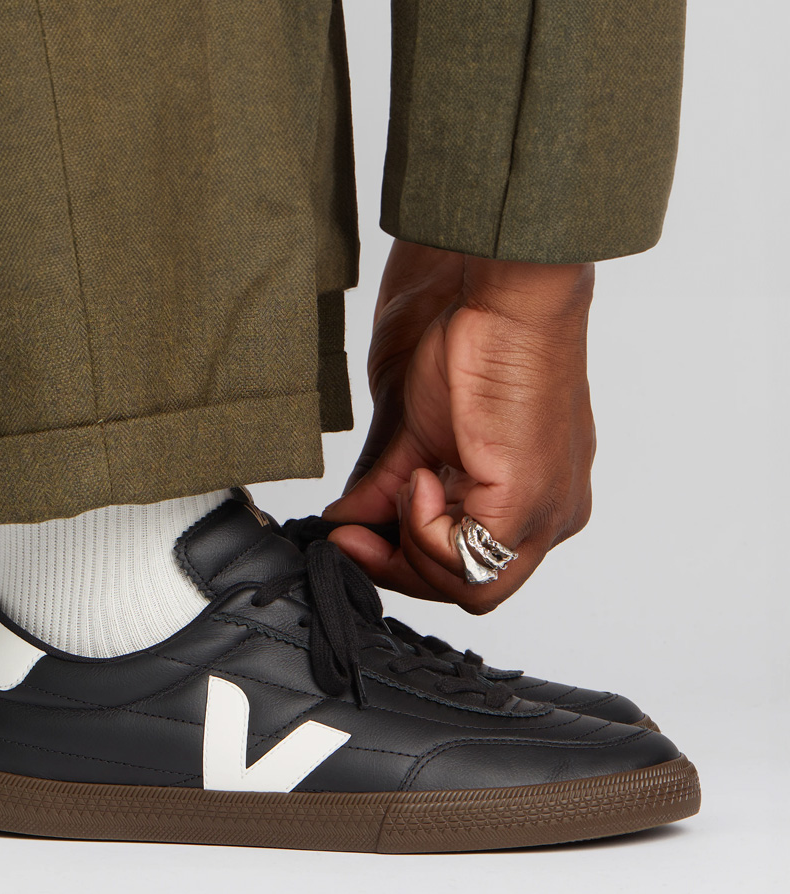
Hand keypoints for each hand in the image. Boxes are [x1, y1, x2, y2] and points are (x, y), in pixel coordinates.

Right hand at [323, 242, 596, 613]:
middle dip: (403, 568)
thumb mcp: (416, 437)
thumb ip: (383, 490)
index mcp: (530, 503)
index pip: (466, 569)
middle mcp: (548, 518)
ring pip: (473, 589)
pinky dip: (426, 530)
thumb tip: (344, 524)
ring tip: (406, 484)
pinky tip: (421, 479)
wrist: (505, 303)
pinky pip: (467, 561)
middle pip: (470, 590)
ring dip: (415, 550)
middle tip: (358, 534)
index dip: (402, 563)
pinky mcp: (528, 502)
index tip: (351, 537)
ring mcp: (545, 514)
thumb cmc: (477, 346)